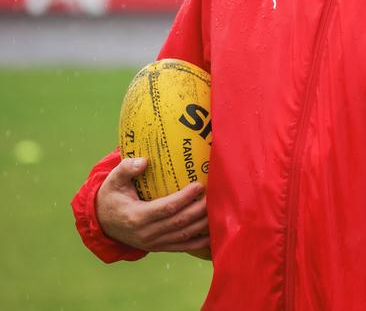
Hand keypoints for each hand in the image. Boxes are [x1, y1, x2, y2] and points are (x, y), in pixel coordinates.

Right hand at [96, 157, 210, 257]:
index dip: (184, 198)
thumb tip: (144, 161)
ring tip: (218, 208)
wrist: (103, 223)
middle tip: (215, 194)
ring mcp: (155, 243)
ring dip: (203, 223)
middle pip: (180, 222)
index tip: (199, 185)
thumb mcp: (113, 181)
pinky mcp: (160, 247)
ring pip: (184, 235)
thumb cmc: (111, 197)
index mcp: (137, 217)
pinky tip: (212, 233)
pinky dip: (199, 242)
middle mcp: (147, 233)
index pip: (166, 208)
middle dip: (200, 209)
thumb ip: (126, 169)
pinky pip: (183, 247)